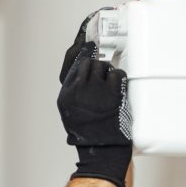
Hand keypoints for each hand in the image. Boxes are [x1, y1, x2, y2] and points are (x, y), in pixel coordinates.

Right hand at [57, 12, 131, 186]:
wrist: (101, 147)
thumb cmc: (86, 130)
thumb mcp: (69, 109)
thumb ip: (73, 86)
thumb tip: (84, 66)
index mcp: (67, 92)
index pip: (72, 60)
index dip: (81, 48)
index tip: (88, 39)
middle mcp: (79, 88)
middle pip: (89, 60)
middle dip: (97, 65)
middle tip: (101, 74)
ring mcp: (97, 90)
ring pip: (104, 65)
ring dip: (108, 72)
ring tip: (108, 86)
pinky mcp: (114, 93)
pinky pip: (117, 73)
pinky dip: (118, 78)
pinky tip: (116, 88)